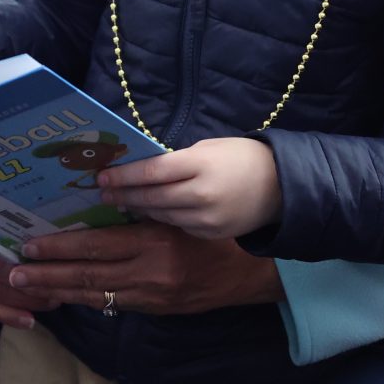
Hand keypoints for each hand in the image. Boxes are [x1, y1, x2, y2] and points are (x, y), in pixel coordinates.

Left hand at [5, 221, 283, 313]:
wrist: (246, 271)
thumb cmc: (209, 230)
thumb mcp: (175, 211)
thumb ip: (139, 208)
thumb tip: (95, 194)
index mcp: (154, 242)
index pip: (97, 246)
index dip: (61, 248)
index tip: (31, 245)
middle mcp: (149, 274)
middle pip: (88, 276)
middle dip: (47, 274)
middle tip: (13, 271)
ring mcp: (151, 297)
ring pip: (94, 295)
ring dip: (57, 290)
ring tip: (25, 286)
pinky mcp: (154, 310)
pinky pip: (111, 305)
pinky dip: (84, 299)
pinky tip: (61, 295)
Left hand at [97, 137, 280, 238]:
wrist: (281, 187)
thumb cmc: (240, 158)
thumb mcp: (207, 148)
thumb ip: (175, 161)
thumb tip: (139, 169)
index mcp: (199, 166)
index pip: (152, 171)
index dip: (124, 176)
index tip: (101, 175)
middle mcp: (201, 195)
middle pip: (151, 198)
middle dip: (123, 195)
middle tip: (101, 192)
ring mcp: (206, 220)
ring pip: (160, 216)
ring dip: (136, 210)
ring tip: (117, 203)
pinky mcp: (210, 234)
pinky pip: (177, 227)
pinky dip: (161, 220)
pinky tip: (147, 214)